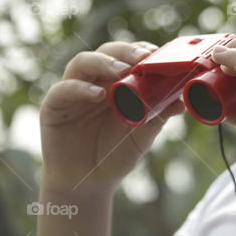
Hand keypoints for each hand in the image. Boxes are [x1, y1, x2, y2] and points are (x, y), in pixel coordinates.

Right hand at [39, 41, 185, 195]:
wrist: (88, 185)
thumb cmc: (115, 155)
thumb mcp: (141, 135)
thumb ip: (157, 116)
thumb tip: (181, 101)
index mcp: (115, 83)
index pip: (127, 56)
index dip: (141, 51)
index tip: (158, 54)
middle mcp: (94, 81)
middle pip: (106, 52)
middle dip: (125, 51)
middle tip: (142, 58)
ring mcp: (72, 91)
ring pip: (82, 62)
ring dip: (102, 62)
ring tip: (121, 71)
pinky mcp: (54, 106)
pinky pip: (63, 90)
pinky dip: (80, 88)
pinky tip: (98, 95)